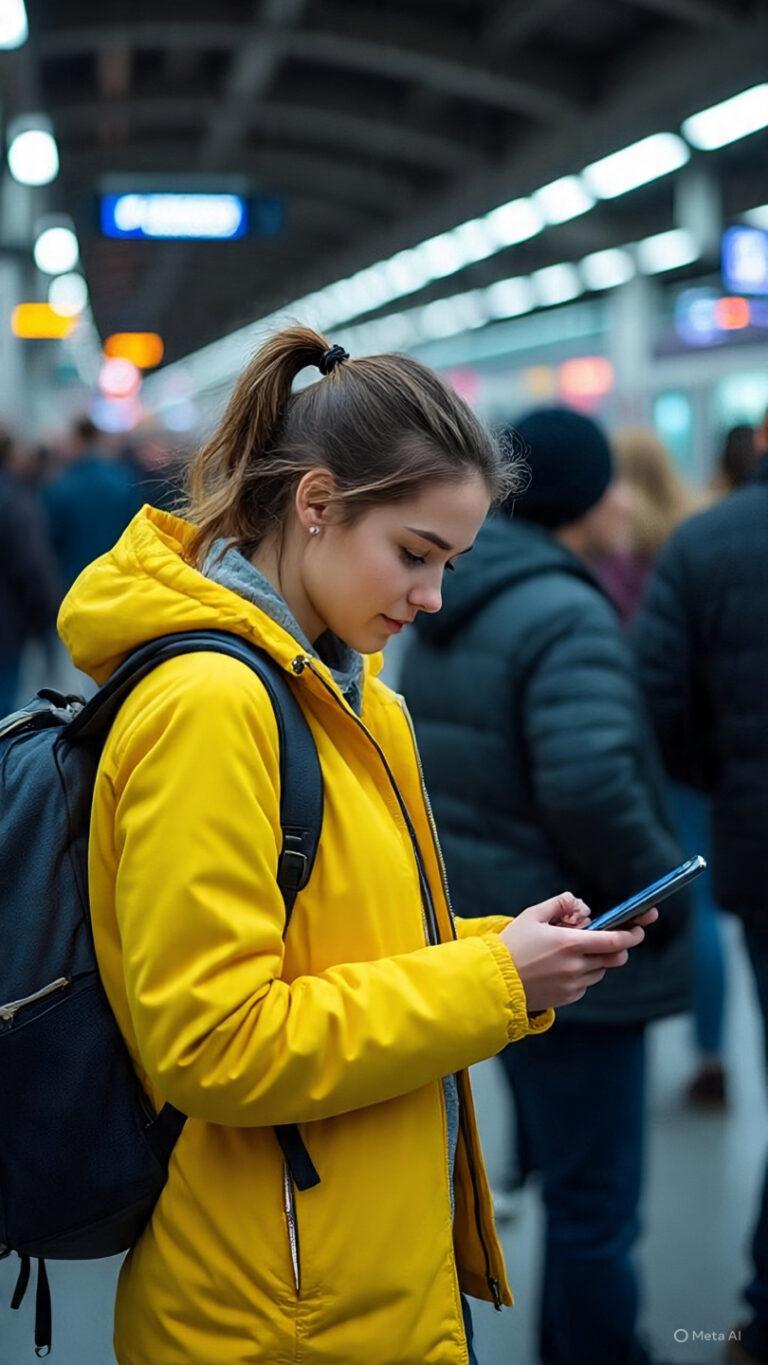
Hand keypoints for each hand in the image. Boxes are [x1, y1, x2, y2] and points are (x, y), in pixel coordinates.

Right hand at [499, 892, 648, 1012]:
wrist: (494, 980)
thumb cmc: (512, 945)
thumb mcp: (533, 915)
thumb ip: (561, 904)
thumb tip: (582, 907)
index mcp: (570, 943)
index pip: (615, 941)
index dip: (632, 934)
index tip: (639, 929)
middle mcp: (576, 966)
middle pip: (616, 958)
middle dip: (618, 947)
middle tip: (607, 939)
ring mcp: (573, 985)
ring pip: (600, 971)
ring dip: (596, 960)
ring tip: (572, 952)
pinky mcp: (568, 998)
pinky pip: (586, 984)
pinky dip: (582, 974)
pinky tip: (561, 967)